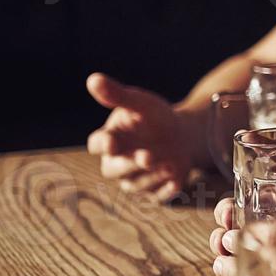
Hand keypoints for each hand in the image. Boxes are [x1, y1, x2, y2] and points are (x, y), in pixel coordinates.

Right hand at [85, 72, 191, 200]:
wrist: (182, 134)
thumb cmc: (154, 117)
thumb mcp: (140, 103)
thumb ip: (118, 95)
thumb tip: (93, 79)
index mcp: (110, 139)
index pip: (97, 144)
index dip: (102, 145)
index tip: (111, 142)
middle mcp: (118, 162)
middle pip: (114, 169)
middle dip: (130, 164)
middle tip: (147, 157)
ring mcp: (136, 178)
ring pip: (136, 185)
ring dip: (152, 177)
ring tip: (170, 164)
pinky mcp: (155, 190)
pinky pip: (158, 197)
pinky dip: (166, 191)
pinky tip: (177, 182)